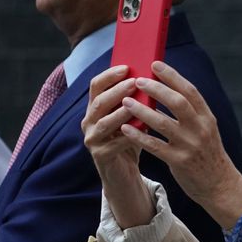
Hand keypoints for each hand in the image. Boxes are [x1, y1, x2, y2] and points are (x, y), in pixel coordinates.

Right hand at [82, 65, 152, 227]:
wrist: (124, 174)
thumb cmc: (130, 141)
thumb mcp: (130, 118)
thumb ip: (134, 101)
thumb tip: (151, 77)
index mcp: (95, 108)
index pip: (97, 85)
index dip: (110, 75)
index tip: (128, 67)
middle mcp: (89, 121)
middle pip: (99, 101)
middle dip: (117, 91)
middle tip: (135, 83)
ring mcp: (93, 139)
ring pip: (104, 122)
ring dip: (121, 112)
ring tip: (137, 105)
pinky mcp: (101, 156)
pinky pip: (115, 144)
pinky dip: (129, 136)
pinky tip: (143, 130)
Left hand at [115, 61, 241, 228]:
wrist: (220, 185)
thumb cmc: (208, 155)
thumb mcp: (207, 130)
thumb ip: (191, 113)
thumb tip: (167, 91)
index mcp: (207, 118)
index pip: (190, 91)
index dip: (172, 76)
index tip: (155, 64)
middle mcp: (200, 129)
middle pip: (177, 102)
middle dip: (156, 89)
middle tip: (138, 80)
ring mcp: (190, 146)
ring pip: (163, 123)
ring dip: (142, 110)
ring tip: (126, 101)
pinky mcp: (179, 162)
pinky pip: (154, 146)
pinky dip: (139, 136)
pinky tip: (125, 128)